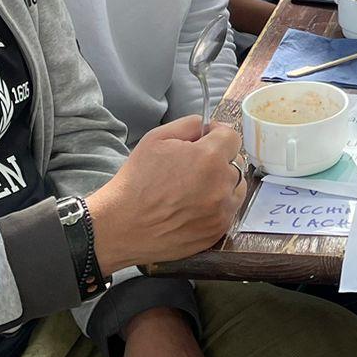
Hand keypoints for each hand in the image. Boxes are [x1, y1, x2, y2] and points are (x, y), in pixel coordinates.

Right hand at [88, 115, 245, 273]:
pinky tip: (193, 206)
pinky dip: (217, 206)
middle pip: (234, 163)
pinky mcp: (217, 232)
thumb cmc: (136, 181)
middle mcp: (221, 185)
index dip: (217, 135)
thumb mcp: (156, 138)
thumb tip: (206, 126)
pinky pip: (227, 211)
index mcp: (209, 158)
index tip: (205, 139)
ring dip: (221, 184)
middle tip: (193, 166)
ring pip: (235, 188)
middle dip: (218, 160)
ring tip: (194, 188)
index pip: (232, 137)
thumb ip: (188, 125)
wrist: (122, 226)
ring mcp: (221, 212)